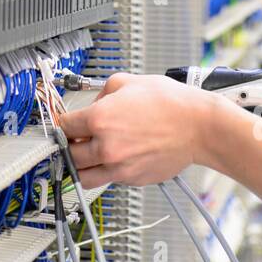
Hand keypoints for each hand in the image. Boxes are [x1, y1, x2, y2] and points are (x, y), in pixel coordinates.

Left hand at [56, 73, 214, 187]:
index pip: (64, 126)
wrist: (198, 127)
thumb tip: (93, 104)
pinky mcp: (131, 179)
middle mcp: (106, 146)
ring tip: (88, 155)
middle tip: (76, 139)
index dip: (64, 122)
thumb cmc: (170, 103)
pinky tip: (116, 156)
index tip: (67, 123)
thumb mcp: (128, 81)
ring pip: (82, 175)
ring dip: (81, 165)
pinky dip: (105, 170)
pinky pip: (107, 179)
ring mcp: (118, 166)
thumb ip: (102, 92)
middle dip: (69, 145)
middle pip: (68, 154)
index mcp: (100, 119)